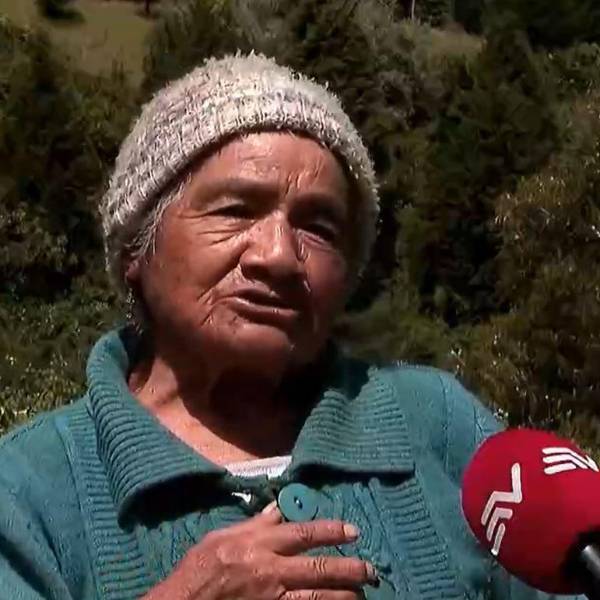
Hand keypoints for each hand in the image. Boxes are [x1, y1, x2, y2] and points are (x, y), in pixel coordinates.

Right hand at [144, 502, 376, 599]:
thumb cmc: (200, 567)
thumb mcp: (222, 536)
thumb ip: (254, 524)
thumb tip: (278, 511)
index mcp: (260, 545)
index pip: (304, 534)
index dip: (331, 532)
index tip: (353, 532)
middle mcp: (272, 571)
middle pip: (319, 569)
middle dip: (349, 568)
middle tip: (371, 570)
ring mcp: (273, 598)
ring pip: (318, 597)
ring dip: (344, 595)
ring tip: (363, 593)